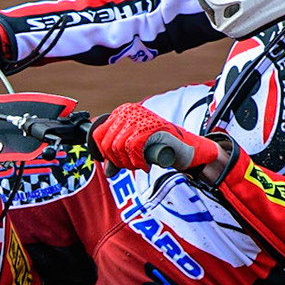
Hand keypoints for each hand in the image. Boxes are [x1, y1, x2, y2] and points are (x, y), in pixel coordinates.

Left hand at [92, 103, 222, 172]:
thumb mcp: (134, 150)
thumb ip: (119, 157)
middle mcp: (129, 112)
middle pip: (107, 142)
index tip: (116, 162)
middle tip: (130, 166)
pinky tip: (145, 166)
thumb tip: (107, 171)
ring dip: (127, 162)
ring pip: (119, 146)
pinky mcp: (150, 128)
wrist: (186, 148)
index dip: (104, 153)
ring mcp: (140, 118)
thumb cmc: (160, 147)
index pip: (98, 134)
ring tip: (138, 165)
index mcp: (122, 113)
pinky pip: (133, 147)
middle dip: (116, 161)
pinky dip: (137, 161)